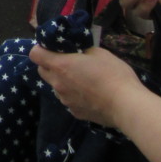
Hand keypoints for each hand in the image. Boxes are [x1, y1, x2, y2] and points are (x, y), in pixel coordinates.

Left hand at [28, 44, 142, 128]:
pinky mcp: (75, 113)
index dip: (41, 49)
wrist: (126, 105)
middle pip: (42, 71)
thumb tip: (78, 54)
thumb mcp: (99, 53)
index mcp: (60, 66)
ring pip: (56, 87)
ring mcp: (65, 100)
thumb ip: (82, 51)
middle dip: (50, 65)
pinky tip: (91, 96)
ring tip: (83, 81)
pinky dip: (74, 96)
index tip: (52, 48)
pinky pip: (68, 100)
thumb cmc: (113, 74)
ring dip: (63, 82)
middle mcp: (57, 84)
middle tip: (68, 63)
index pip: (35, 54)